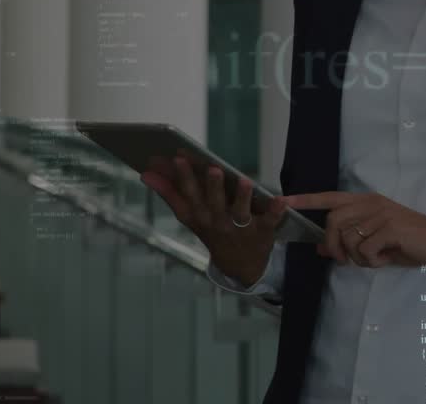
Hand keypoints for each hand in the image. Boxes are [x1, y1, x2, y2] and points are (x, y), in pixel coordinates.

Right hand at [140, 150, 286, 284]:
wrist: (240, 266)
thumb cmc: (212, 230)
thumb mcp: (190, 216)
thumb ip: (169, 194)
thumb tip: (145, 173)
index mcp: (200, 216)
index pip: (189, 196)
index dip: (183, 178)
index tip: (178, 158)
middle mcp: (218, 223)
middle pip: (214, 203)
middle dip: (212, 187)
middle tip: (212, 168)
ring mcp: (241, 229)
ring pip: (241, 212)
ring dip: (243, 197)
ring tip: (245, 181)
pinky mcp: (263, 232)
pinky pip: (270, 221)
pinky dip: (275, 212)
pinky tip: (280, 199)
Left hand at [281, 191, 425, 268]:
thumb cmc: (407, 242)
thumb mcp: (375, 242)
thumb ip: (348, 242)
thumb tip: (321, 249)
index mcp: (366, 202)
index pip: (330, 198)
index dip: (305, 200)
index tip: (282, 201)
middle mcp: (371, 203)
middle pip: (333, 222)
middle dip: (333, 246)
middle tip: (346, 261)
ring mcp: (381, 214)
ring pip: (348, 239)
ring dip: (358, 258)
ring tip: (376, 258)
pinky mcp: (390, 228)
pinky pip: (365, 251)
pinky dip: (373, 262)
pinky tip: (387, 258)